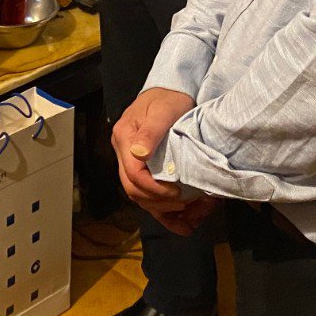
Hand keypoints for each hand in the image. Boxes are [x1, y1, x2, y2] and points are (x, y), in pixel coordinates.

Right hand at [112, 88, 216, 234]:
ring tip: (191, 219)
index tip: (178, 194)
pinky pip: (151, 197)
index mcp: (125, 139)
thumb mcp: (162, 110)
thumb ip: (150, 132)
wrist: (172, 92)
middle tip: (186, 205)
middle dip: (160, 203)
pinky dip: (167, 213)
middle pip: (134, 190)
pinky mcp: (146, 171)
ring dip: (166, 212)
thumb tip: (139, 155)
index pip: (133, 174)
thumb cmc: (168, 99)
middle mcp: (124, 154)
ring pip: (142, 199)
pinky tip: (184, 223)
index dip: (154, 189)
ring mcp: (133, 164)